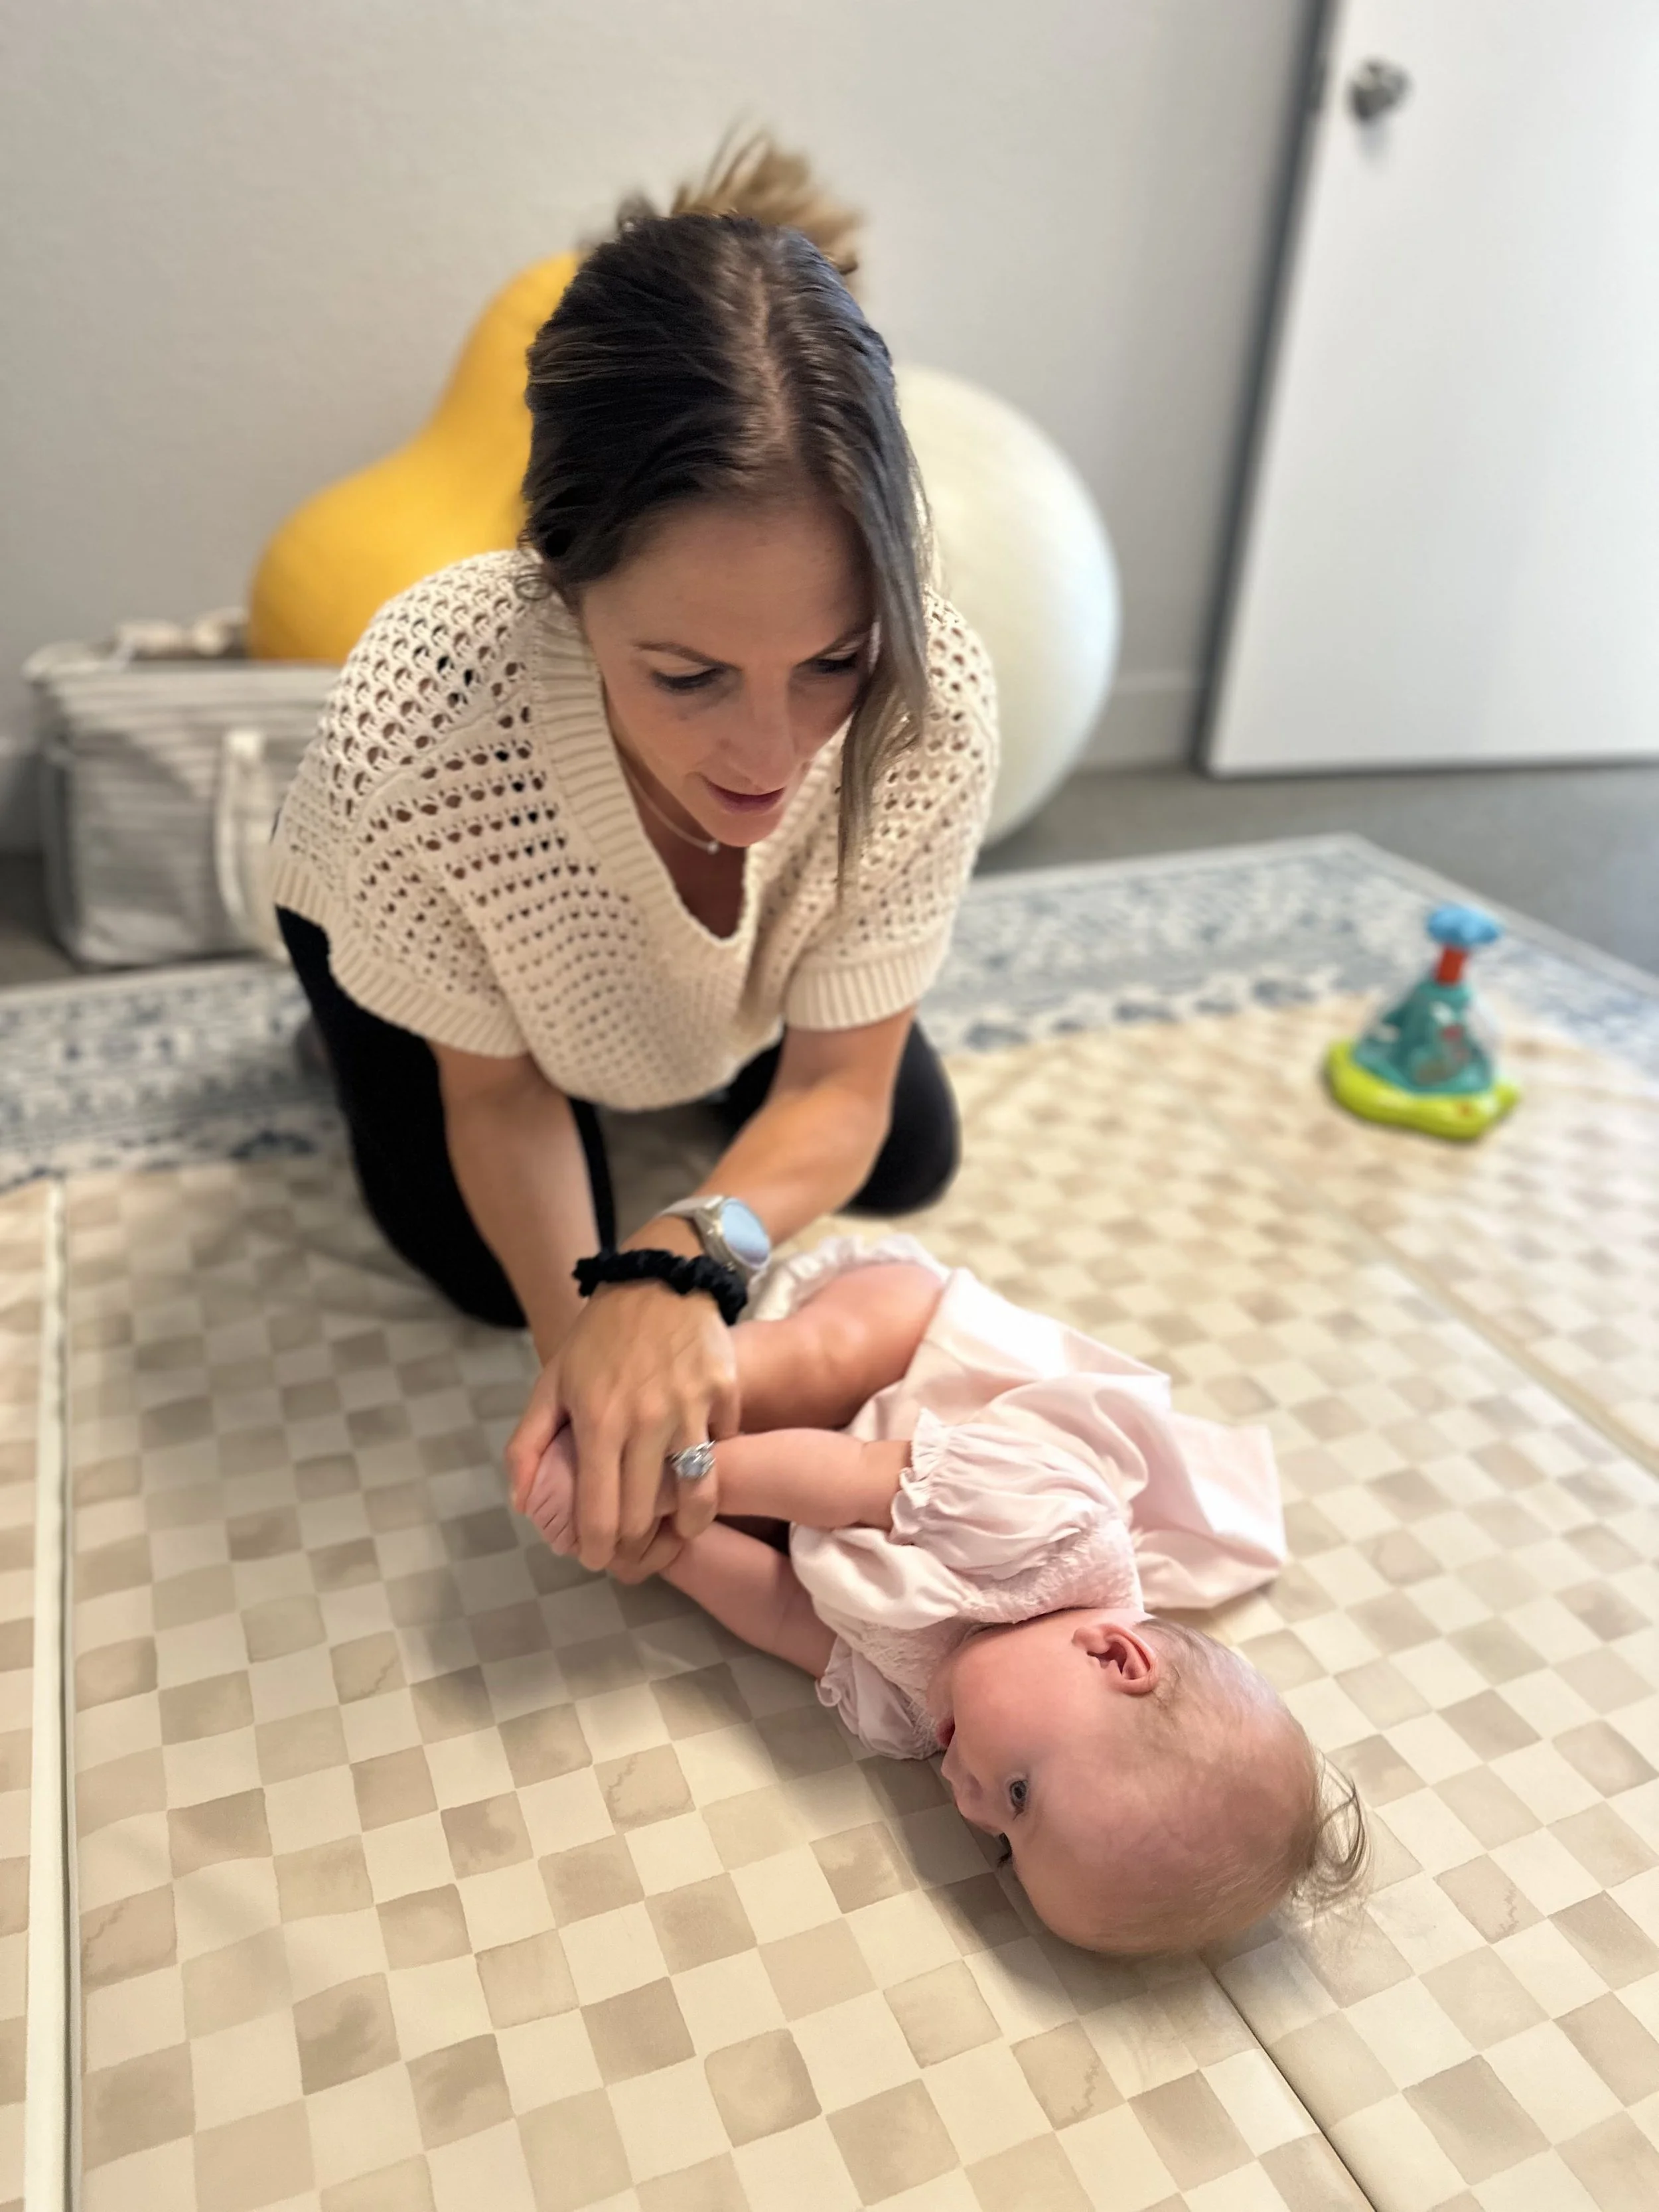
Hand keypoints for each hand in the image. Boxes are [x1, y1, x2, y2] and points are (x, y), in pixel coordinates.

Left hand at [506, 1282, 738, 1571]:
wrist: (659, 1278)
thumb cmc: (600, 1337)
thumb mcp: (551, 1382)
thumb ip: (527, 1444)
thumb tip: (522, 1503)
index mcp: (597, 1421)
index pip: (599, 1512)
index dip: (597, 1549)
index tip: (596, 1558)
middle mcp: (646, 1421)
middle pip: (646, 1516)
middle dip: (636, 1547)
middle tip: (631, 1551)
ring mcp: (692, 1409)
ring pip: (698, 1496)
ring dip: (688, 1525)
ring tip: (677, 1530)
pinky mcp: (726, 1395)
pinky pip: (725, 1450)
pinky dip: (715, 1469)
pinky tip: (701, 1472)